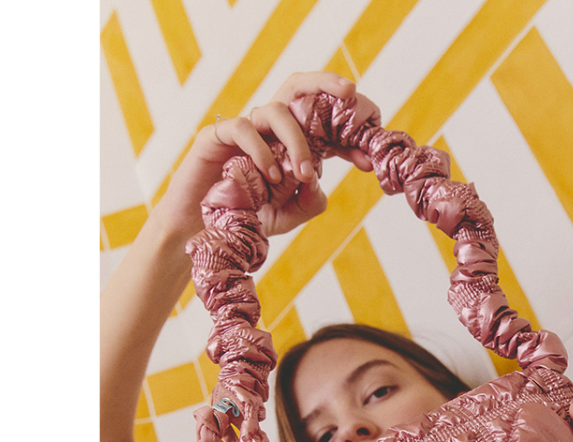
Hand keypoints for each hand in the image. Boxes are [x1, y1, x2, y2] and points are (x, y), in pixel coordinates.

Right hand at [155, 71, 372, 240]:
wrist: (206, 228)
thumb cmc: (247, 215)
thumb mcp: (287, 216)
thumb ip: (308, 202)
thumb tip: (317, 181)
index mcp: (290, 142)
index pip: (322, 122)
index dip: (347, 134)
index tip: (366, 159)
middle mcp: (269, 129)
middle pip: (297, 87)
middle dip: (326, 83)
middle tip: (350, 93)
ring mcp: (245, 130)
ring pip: (274, 110)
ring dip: (296, 140)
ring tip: (303, 173)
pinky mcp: (218, 137)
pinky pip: (243, 129)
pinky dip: (262, 150)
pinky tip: (271, 175)